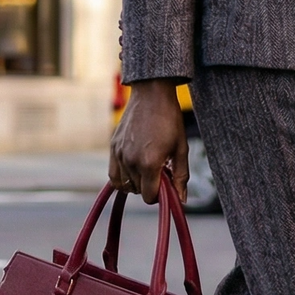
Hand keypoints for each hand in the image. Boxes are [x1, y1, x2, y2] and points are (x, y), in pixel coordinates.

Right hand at [109, 80, 188, 203]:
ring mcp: (119, 154)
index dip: (159, 195)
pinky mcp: (113, 147)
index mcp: (149, 163)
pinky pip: (114, 174)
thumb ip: (181, 176)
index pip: (149, 196)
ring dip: (137, 181)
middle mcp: (130, 161)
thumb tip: (181, 200)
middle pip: (138, 190)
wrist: (151, 94)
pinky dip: (123, 176)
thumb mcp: (181, 148)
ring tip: (147, 166)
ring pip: (125, 184)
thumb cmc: (170, 119)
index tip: (166, 183)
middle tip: (160, 170)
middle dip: (150, 186)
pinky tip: (134, 167)